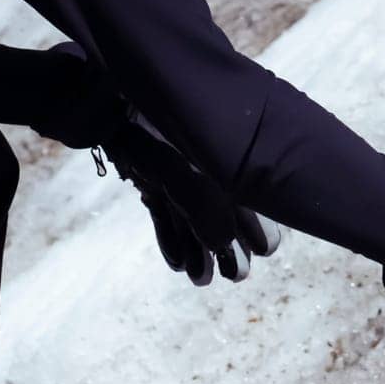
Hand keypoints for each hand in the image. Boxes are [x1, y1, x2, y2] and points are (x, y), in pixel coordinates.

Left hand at [98, 120, 281, 285]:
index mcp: (223, 159)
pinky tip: (177, 263)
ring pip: (192, 220)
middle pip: (222, 214)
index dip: (259, 225)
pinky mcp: (151, 181)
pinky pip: (164, 214)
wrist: (118, 103)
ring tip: (202, 280)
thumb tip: (222, 243)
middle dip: (231, 246)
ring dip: (198, 251)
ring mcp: (176, 176)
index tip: (266, 249)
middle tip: (238, 275)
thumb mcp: (183, 169)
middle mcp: (204, 168)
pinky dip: (170, 237)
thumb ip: (202, 207)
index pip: (249, 197)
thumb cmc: (157, 128)